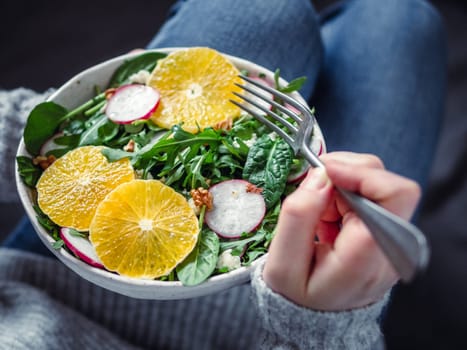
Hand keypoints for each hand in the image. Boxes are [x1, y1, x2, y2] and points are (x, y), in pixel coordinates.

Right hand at [263, 152, 420, 310]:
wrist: (316, 317)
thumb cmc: (298, 294)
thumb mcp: (282, 264)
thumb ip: (299, 216)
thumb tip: (321, 175)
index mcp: (367, 257)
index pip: (390, 194)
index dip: (357, 172)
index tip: (322, 172)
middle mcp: (391, 249)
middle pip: (390, 184)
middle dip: (348, 176)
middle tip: (316, 191)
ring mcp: (394, 242)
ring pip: (381, 185)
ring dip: (345, 186)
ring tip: (320, 213)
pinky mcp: (389, 233)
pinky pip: (374, 197)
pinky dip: (348, 195)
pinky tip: (330, 216)